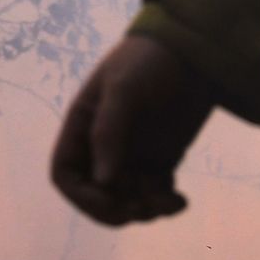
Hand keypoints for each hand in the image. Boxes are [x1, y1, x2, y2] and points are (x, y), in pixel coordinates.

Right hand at [51, 33, 216, 226]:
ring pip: (128, 200)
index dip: (81, 196)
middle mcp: (103, 146)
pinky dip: (165, 204)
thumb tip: (103, 182)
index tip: (110, 200)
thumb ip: (109, 133)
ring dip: (145, 210)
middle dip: (117, 208)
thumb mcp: (125, 90)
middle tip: (143, 206)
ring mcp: (132, 154)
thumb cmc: (149, 61)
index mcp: (83, 127)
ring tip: (169, 200)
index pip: (66, 175)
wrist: (193, 49)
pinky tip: (180, 200)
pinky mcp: (160, 160)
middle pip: (97, 195)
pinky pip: (155, 195)